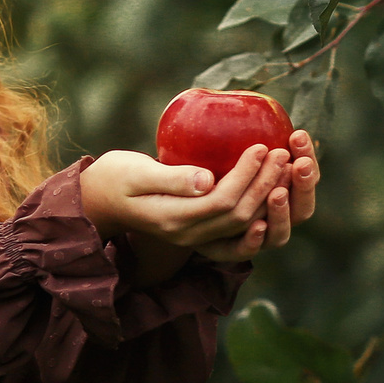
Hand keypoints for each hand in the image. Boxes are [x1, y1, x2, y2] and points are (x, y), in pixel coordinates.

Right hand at [80, 136, 319, 273]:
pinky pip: (236, 226)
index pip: (222, 202)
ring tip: (287, 166)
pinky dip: (259, 209)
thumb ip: (170, 178)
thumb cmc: (112, 178)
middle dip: (266, 184)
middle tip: (283, 153)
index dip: (247, 176)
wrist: (97, 201)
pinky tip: (272, 188)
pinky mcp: (199, 228)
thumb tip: (206, 179)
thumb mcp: (134, 173)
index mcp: (173, 220)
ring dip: (267, 196)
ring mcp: (194, 236)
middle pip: (240, 215)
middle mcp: (188, 235)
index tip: (261, 146)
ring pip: (242, 223)